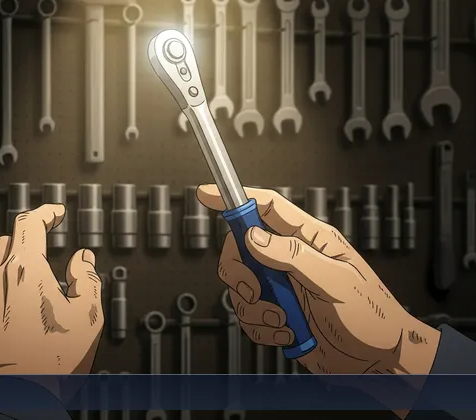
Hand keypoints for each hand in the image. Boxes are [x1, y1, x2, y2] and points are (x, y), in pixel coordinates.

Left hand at [0, 204, 103, 377]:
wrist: (9, 405)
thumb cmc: (47, 368)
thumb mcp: (87, 321)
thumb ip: (87, 281)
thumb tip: (83, 262)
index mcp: (22, 272)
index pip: (30, 222)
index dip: (45, 212)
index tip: (54, 213)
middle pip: (4, 243)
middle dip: (24, 244)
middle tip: (41, 260)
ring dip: (3, 275)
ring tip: (24, 303)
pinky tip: (3, 323)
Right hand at [197, 185, 439, 375]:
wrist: (378, 360)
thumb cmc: (372, 317)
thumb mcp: (336, 282)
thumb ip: (294, 256)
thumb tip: (255, 237)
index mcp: (310, 240)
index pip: (266, 208)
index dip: (235, 199)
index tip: (207, 194)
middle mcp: (291, 261)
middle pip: (241, 249)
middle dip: (241, 274)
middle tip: (258, 290)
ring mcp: (282, 288)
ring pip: (240, 287)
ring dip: (256, 310)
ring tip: (284, 319)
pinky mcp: (277, 314)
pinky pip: (248, 316)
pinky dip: (262, 329)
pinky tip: (288, 332)